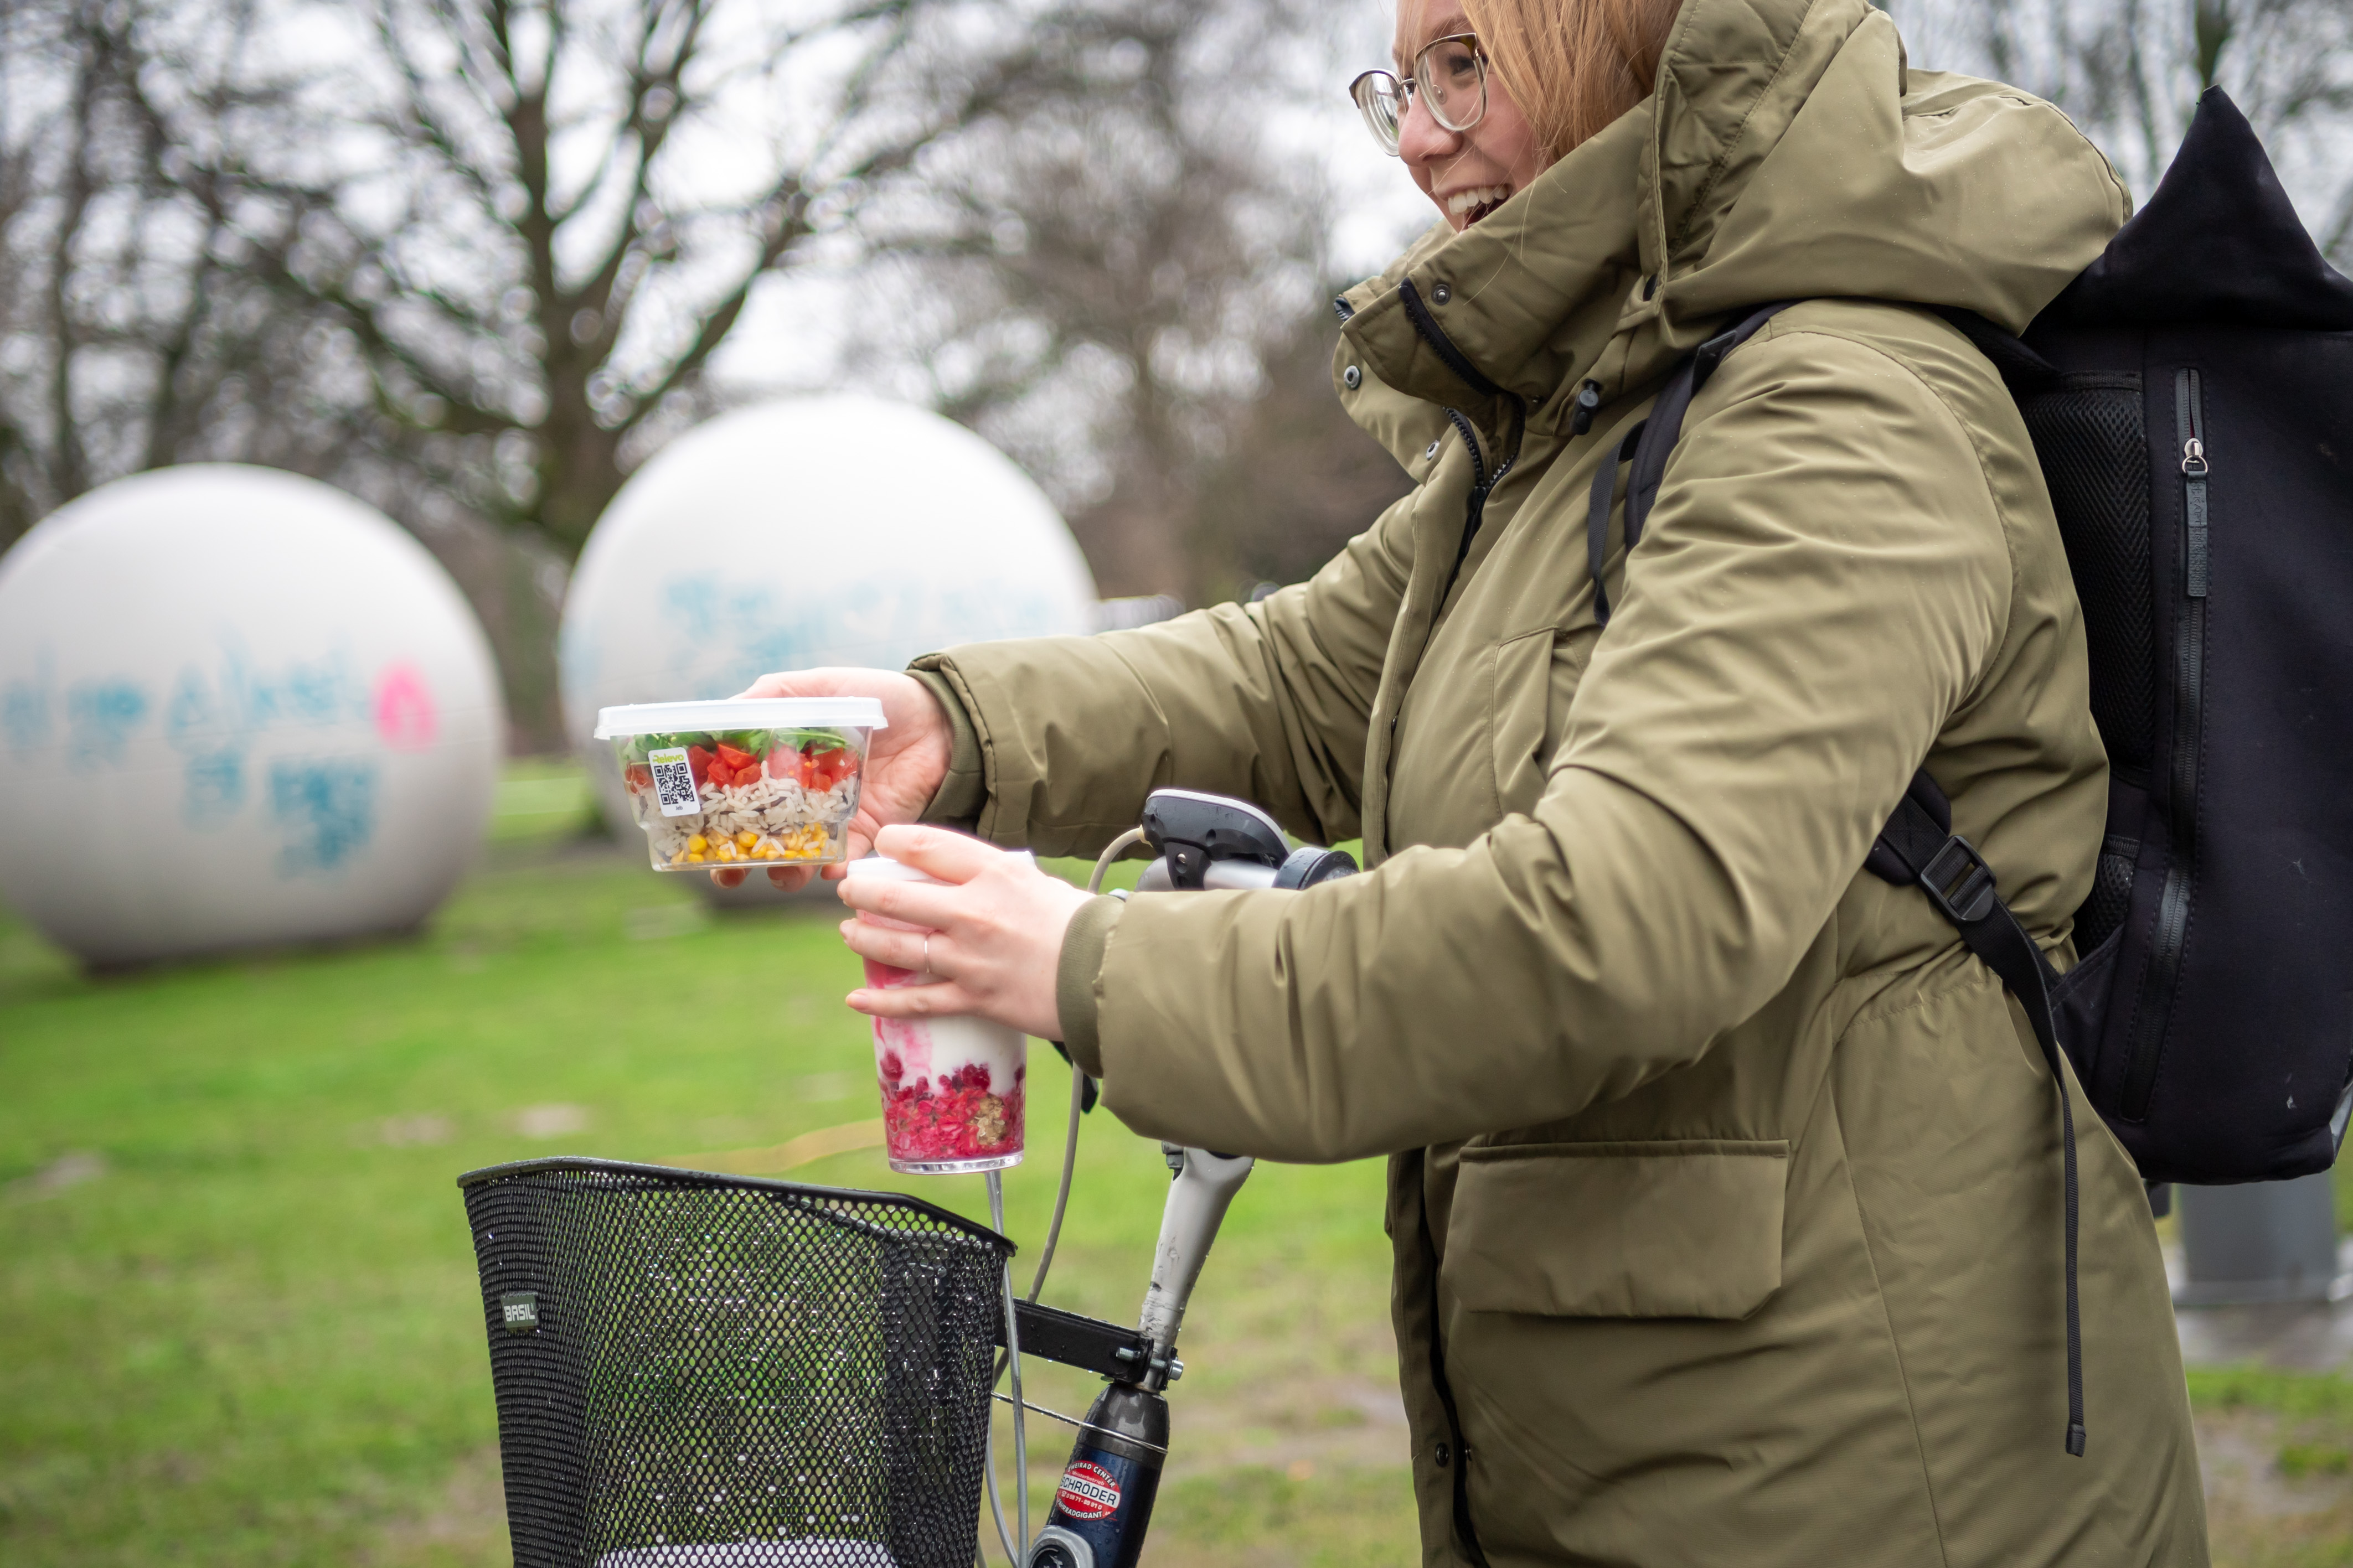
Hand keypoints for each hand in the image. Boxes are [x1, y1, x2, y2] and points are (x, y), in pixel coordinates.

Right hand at [707, 668, 952, 891]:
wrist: (941, 720)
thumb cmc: (880, 696)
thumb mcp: (819, 687)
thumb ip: (772, 696)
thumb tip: (723, 712)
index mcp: (784, 764)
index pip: (739, 796)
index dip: (714, 817)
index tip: (694, 836)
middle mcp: (804, 797)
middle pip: (762, 837)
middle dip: (742, 862)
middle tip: (730, 875)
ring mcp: (835, 818)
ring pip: (800, 858)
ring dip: (786, 872)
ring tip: (783, 872)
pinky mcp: (870, 833)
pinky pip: (847, 860)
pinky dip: (836, 869)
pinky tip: (831, 869)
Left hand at [836, 826, 1091, 1040]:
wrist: (1108, 974)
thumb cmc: (1078, 924)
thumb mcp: (1034, 882)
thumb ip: (991, 877)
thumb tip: (954, 877)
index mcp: (993, 873)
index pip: (925, 847)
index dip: (891, 842)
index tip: (880, 844)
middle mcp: (974, 912)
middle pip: (896, 897)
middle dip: (861, 892)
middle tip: (849, 889)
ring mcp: (969, 957)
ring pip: (897, 946)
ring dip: (863, 938)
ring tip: (849, 932)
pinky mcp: (974, 997)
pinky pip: (916, 1002)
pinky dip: (881, 1002)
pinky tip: (856, 998)